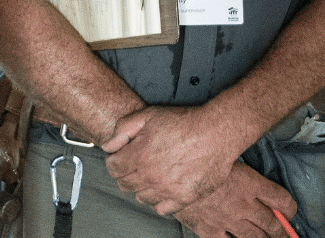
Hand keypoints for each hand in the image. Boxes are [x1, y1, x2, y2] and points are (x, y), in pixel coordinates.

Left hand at [101, 105, 245, 213]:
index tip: (122, 157)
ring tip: (152, 174)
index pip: (113, 168)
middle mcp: (150, 176)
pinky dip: (159, 200)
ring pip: (141, 197)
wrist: (216, 133)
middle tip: (137, 164)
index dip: (115, 161)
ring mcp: (167, 190)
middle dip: (126, 173)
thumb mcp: (147, 115)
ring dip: (142, 187)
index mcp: (138, 156)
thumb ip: (122, 130)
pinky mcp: (184, 198)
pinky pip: (161, 208)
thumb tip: (108, 146)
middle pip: (125, 184)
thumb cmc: (184, 122)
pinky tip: (163, 187)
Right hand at [172, 162, 297, 237]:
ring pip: (254, 237)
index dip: (289, 207)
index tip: (289, 210)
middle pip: (272, 224)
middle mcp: (244, 204)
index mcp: (251, 184)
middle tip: (285, 234)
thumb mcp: (226, 151)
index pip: (282, 200)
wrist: (171, 168)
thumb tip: (252, 152)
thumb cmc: (197, 152)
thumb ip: (242, 157)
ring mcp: (228, 219)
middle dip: (281, 231)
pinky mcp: (208, 229)